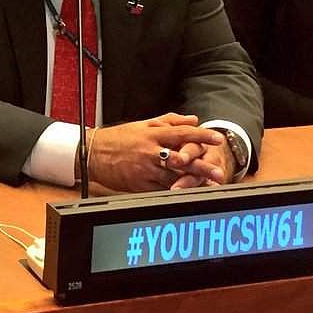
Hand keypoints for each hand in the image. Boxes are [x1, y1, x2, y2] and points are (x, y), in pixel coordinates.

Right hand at [88, 113, 226, 191]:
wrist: (93, 153)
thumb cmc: (118, 138)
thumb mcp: (143, 124)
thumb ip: (169, 121)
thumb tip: (193, 119)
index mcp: (152, 135)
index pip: (181, 133)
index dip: (201, 136)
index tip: (217, 139)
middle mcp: (151, 151)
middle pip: (181, 159)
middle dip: (201, 166)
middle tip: (219, 172)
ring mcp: (146, 169)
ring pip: (173, 176)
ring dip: (193, 182)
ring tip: (209, 186)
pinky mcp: (140, 183)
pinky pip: (161, 188)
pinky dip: (176, 191)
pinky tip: (188, 193)